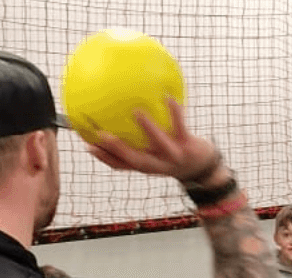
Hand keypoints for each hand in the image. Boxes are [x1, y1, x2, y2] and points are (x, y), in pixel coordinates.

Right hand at [83, 98, 219, 182]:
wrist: (204, 168)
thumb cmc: (174, 154)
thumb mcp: (156, 150)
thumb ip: (138, 139)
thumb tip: (121, 116)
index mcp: (146, 165)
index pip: (121, 165)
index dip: (104, 157)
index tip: (87, 145)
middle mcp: (158, 164)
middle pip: (135, 160)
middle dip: (117, 150)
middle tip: (101, 135)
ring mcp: (173, 156)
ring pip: (158, 144)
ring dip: (147, 128)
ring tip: (136, 112)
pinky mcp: (188, 146)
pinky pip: (180, 127)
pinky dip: (175, 113)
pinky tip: (168, 97)